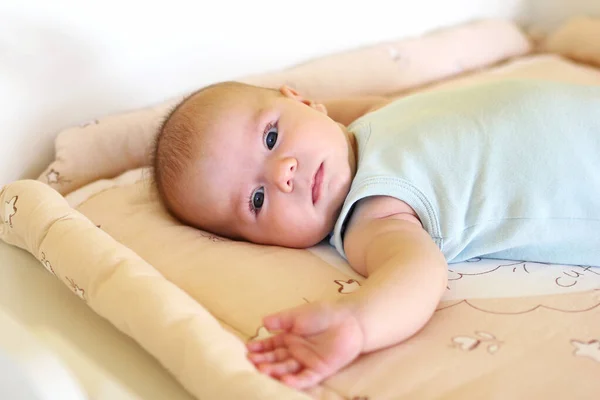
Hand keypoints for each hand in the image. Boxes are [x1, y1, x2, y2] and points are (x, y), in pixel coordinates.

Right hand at [246, 301, 363, 389]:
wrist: (349, 320)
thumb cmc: (323, 314)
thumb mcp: (298, 314)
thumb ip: (281, 320)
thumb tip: (262, 322)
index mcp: (290, 338)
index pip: (270, 345)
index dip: (260, 348)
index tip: (247, 349)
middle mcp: (296, 351)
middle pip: (276, 359)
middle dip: (263, 360)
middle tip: (251, 362)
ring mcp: (307, 361)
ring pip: (287, 370)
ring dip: (275, 371)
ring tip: (262, 370)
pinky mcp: (320, 370)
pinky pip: (305, 378)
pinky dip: (295, 381)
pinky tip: (284, 380)